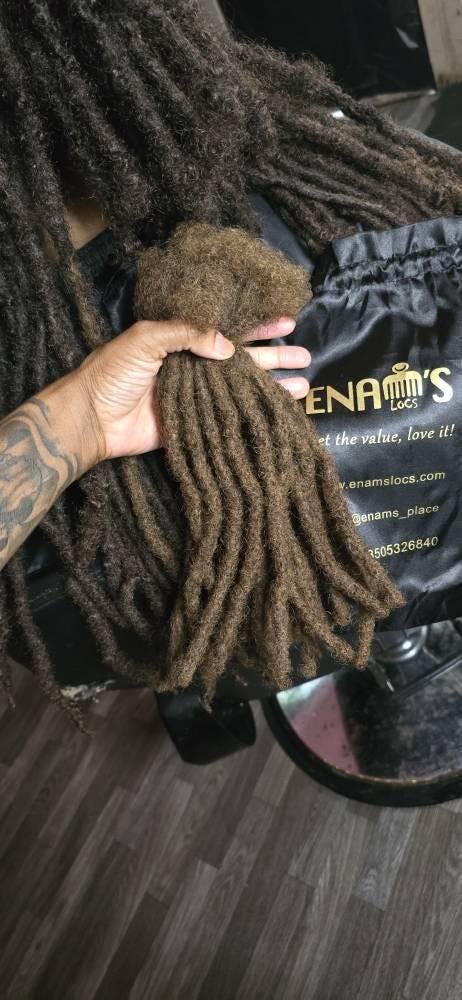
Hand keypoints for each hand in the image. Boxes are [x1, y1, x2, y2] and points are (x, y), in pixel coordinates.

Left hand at [77, 317, 310, 461]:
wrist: (92, 417)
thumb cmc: (113, 371)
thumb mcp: (148, 338)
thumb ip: (188, 333)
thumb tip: (231, 348)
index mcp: (181, 337)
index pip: (226, 326)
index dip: (256, 323)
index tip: (287, 317)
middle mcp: (193, 364)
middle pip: (242, 358)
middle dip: (274, 354)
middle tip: (306, 353)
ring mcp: (197, 395)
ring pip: (242, 387)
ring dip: (272, 385)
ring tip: (304, 383)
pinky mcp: (196, 423)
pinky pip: (230, 417)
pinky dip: (254, 414)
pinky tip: (279, 411)